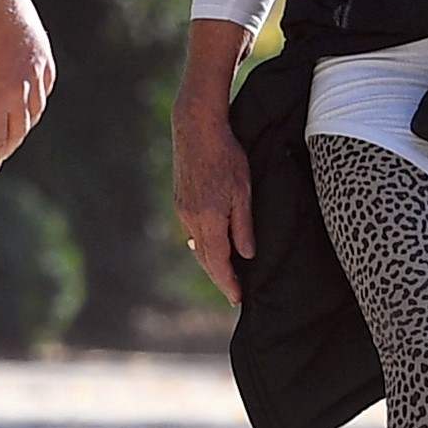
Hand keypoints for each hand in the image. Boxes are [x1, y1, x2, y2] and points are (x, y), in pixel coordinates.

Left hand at [0, 0, 56, 175]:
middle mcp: (20, 92)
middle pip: (19, 130)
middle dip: (8, 145)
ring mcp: (35, 74)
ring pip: (36, 111)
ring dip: (25, 126)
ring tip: (16, 130)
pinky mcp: (44, 57)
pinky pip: (45, 88)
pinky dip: (38, 102)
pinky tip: (32, 101)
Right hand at [172, 78, 255, 304]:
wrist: (196, 128)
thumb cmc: (227, 156)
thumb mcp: (244, 191)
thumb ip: (244, 226)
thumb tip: (246, 255)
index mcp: (209, 220)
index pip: (219, 263)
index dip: (229, 283)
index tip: (237, 299)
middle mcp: (191, 220)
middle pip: (205, 260)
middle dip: (220, 279)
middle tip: (233, 294)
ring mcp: (183, 211)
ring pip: (197, 247)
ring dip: (211, 263)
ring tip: (225, 275)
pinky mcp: (180, 201)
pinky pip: (191, 233)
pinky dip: (202, 246)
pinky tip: (210, 248)